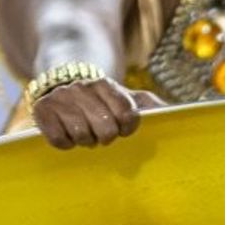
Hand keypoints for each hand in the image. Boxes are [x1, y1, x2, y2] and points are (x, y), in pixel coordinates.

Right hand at [32, 78, 165, 149]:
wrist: (61, 81)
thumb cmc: (101, 99)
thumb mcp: (126, 96)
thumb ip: (152, 105)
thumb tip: (182, 114)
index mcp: (106, 84)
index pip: (127, 115)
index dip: (128, 128)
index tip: (123, 128)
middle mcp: (82, 88)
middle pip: (106, 130)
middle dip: (106, 136)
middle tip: (102, 132)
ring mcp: (60, 99)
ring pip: (82, 136)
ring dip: (85, 140)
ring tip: (85, 132)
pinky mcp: (42, 111)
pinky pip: (59, 140)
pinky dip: (66, 143)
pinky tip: (67, 133)